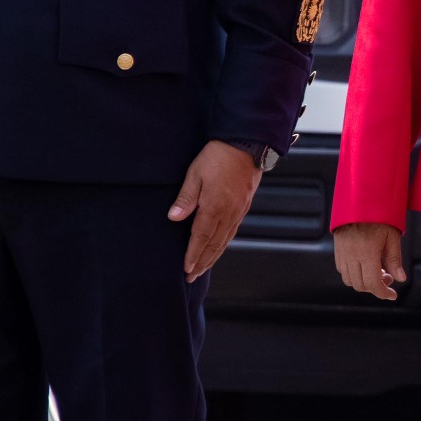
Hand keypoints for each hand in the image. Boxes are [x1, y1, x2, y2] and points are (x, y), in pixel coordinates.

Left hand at [167, 140, 262, 279]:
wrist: (246, 144)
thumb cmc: (218, 156)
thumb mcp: (195, 173)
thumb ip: (186, 197)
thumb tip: (173, 218)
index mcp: (214, 207)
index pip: (201, 238)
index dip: (193, 255)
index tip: (186, 269)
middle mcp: (228, 213)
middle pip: (214, 245)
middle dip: (202, 262)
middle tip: (192, 276)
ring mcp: (238, 211)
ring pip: (225, 240)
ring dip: (213, 256)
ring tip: (203, 267)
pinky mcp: (244, 205)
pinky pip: (233, 231)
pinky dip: (224, 244)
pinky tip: (219, 246)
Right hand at [333, 221, 405, 300]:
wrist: (358, 199)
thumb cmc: (378, 215)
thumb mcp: (391, 235)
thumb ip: (394, 259)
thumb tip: (400, 279)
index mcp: (367, 252)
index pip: (373, 283)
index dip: (383, 293)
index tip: (392, 295)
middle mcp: (352, 255)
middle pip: (361, 285)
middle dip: (375, 287)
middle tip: (388, 277)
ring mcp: (342, 253)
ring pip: (349, 280)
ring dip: (363, 282)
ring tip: (376, 271)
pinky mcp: (337, 249)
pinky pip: (342, 270)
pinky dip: (353, 274)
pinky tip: (364, 265)